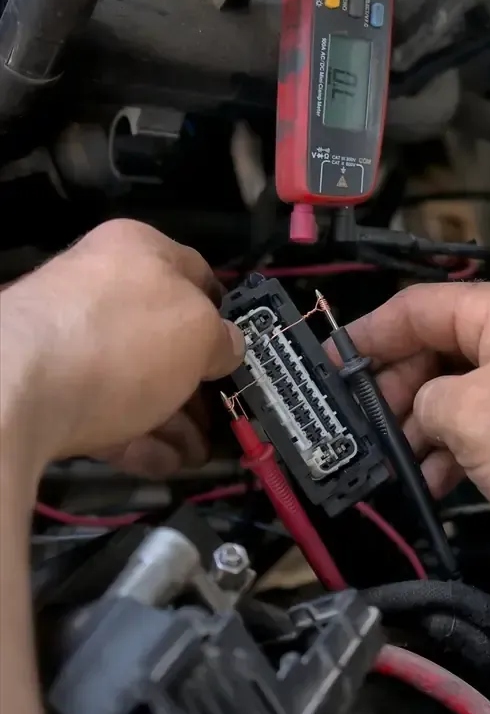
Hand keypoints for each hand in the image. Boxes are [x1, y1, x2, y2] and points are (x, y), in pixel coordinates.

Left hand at [0, 220, 244, 479]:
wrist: (16, 388)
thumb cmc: (124, 339)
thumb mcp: (199, 331)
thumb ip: (222, 338)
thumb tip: (225, 347)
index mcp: (137, 249)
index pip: (197, 272)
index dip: (226, 313)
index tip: (243, 351)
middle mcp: (100, 286)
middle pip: (164, 334)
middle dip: (198, 382)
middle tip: (225, 415)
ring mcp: (69, 338)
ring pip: (135, 378)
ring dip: (174, 419)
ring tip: (201, 455)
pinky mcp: (46, 387)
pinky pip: (103, 409)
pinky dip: (137, 436)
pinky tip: (165, 464)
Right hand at [341, 281, 489, 548]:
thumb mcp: (466, 414)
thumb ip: (423, 401)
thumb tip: (421, 411)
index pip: (419, 306)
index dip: (370, 333)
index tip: (334, 361)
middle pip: (437, 349)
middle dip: (397, 390)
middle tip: (364, 424)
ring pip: (457, 389)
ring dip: (422, 427)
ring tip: (396, 462)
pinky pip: (483, 421)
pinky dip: (455, 447)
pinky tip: (434, 479)